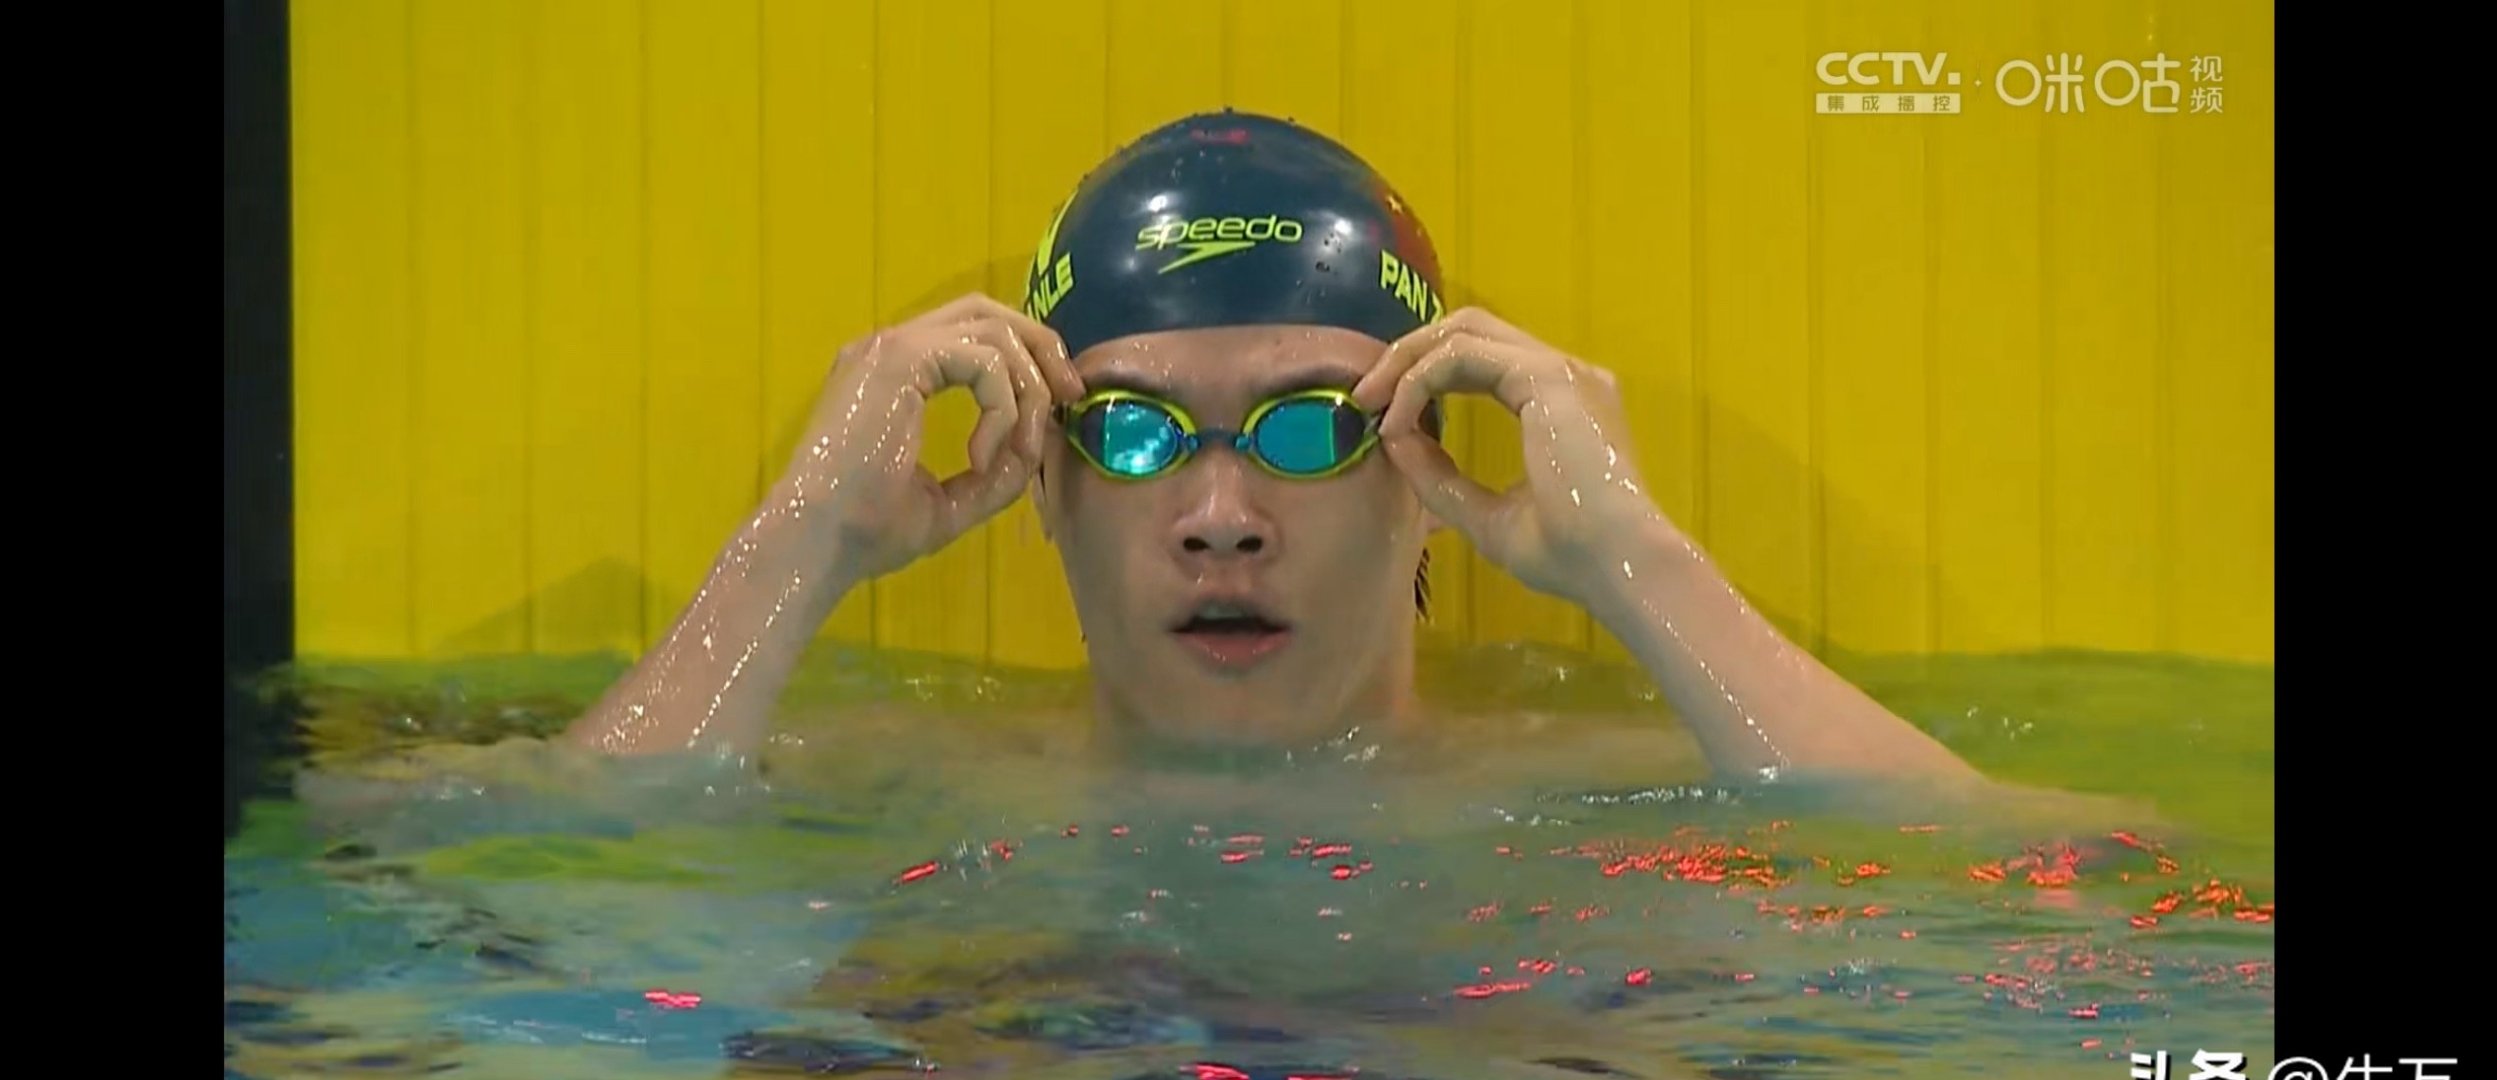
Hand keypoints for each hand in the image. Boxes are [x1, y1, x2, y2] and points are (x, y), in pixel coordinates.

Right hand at [782, 293, 1084, 582]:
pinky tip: (983, 455)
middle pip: (986, 312)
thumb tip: (1034, 448)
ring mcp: (891, 347)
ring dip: (1026, 386)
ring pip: (992, 330)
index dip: (1023, 363)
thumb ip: (994, 472)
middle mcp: (889, 348)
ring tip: (1019, 447)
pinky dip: (1002, 406)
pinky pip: (984, 361)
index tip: (1050, 415)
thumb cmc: (866, 531)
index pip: (972, 335)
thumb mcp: (948, 502)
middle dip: (1039, 347)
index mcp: (894, 374)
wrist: (818, 542)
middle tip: (1069, 396)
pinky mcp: (899, 358)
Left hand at [1355, 307, 1661, 607]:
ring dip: (1408, 361)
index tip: (1382, 418)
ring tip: (1371, 402)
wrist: (1618, 566)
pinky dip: (1421, 380)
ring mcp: (1560, 370)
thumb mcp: (1486, 515)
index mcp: (1560, 403)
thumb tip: (1393, 440)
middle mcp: (1564, 375)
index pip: (1481, 361)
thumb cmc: (1569, 554)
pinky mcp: (1548, 377)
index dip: (1425, 377)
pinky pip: (1463, 355)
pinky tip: (1399, 420)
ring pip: (1464, 331)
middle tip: (1364, 397)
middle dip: (1408, 355)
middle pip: (1469, 330)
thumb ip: (1441, 477)